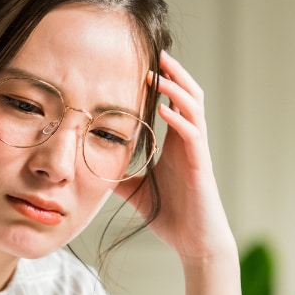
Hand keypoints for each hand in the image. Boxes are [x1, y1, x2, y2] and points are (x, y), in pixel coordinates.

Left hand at [114, 51, 234, 263]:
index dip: (161, 82)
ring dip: (178, 87)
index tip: (141, 64)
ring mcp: (197, 152)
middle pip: (188, 96)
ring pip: (194, 108)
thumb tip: (93, 170)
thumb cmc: (171, 215)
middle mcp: (189, 142)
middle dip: (174, 73)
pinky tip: (163, 108)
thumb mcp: (136, 190)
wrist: (194, 242)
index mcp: (175, 144)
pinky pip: (193, 135)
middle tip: (156, 52)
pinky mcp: (200, 166)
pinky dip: (179, 119)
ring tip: (160, 71)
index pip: (172, 103)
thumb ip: (120, 176)